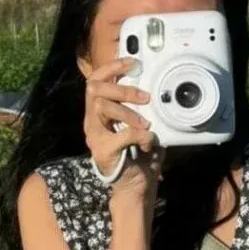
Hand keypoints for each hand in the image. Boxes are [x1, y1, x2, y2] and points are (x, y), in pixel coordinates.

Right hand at [84, 57, 164, 200]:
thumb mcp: (140, 124)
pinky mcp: (102, 151)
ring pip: (102, 107)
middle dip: (122, 89)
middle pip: (95, 90)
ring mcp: (94, 136)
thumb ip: (141, 108)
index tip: (131, 63)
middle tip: (145, 97)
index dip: (110, 68)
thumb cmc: (139, 153)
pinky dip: (140, 136)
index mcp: (99, 112)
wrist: (136, 186)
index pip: (95, 81)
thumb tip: (156, 87)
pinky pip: (121, 134)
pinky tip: (148, 143)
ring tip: (146, 124)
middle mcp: (92, 121)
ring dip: (129, 112)